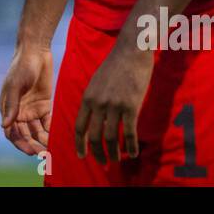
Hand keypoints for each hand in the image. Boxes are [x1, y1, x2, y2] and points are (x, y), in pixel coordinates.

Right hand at [0, 44, 52, 154]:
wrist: (36, 50)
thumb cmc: (21, 66)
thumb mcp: (15, 86)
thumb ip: (11, 106)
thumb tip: (4, 126)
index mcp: (8, 109)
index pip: (12, 133)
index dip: (20, 144)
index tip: (31, 152)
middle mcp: (19, 112)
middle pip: (26, 135)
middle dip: (34, 145)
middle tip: (45, 155)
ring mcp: (32, 109)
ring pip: (37, 131)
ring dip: (43, 141)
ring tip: (53, 149)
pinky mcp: (45, 105)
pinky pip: (48, 122)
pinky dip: (52, 130)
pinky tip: (58, 137)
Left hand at [74, 41, 153, 164]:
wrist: (131, 50)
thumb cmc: (115, 64)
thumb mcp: (96, 81)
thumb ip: (93, 99)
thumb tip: (94, 118)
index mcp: (87, 97)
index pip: (79, 127)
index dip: (80, 144)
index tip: (82, 155)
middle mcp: (98, 103)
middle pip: (94, 136)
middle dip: (97, 153)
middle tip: (102, 163)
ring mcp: (114, 105)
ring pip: (111, 138)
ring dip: (114, 153)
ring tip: (117, 160)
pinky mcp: (131, 106)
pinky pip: (130, 132)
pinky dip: (131, 146)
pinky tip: (133, 153)